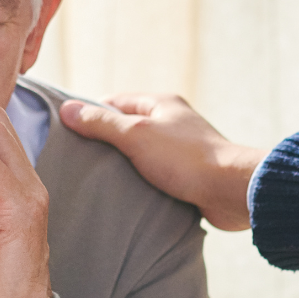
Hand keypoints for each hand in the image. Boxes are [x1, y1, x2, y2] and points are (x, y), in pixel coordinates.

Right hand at [58, 94, 265, 230]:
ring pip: (142, 154)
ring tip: (99, 181)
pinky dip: (142, 183)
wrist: (231, 191)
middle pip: (128, 128)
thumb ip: (102, 123)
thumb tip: (67, 109)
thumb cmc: (186, 159)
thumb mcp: (137, 135)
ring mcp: (182, 149)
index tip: (69, 133)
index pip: (115, 102)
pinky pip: (156, 175)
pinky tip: (127, 196)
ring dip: (124, 166)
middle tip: (80, 161)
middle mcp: (173, 122)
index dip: (91, 114)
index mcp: (162, 104)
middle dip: (106, 143)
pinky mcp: (188, 175)